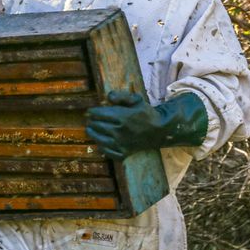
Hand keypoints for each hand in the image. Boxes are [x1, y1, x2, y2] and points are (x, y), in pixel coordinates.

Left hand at [85, 90, 208, 159]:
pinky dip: (102, 147)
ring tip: (91, 130)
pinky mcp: (124, 153)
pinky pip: (108, 152)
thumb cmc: (146, 114)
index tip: (89, 111)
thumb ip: (121, 96)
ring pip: (100, 140)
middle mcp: (120, 131)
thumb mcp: (136, 100)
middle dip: (91, 122)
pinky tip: (101, 142)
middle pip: (97, 126)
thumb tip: (108, 97)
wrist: (160, 131)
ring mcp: (122, 144)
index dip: (92, 112)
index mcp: (122, 117)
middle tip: (89, 120)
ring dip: (93, 134)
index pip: (99, 114)